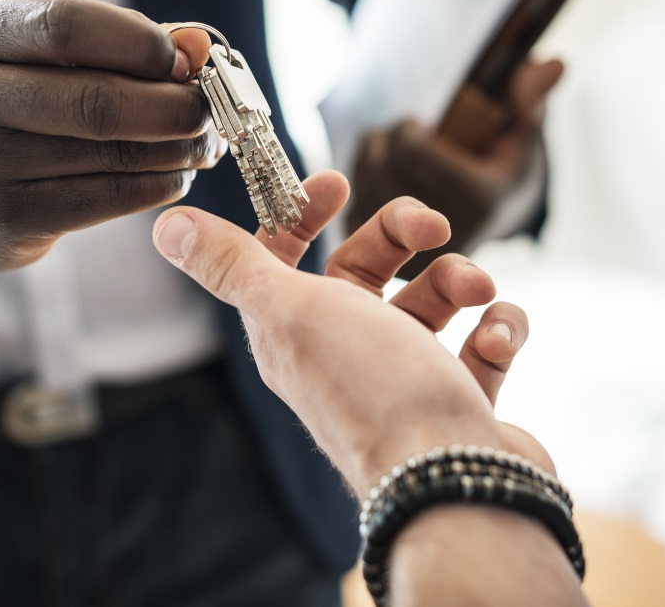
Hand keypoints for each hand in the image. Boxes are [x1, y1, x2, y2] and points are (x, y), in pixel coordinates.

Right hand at [0, 0, 221, 274]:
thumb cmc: (15, 104)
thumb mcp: (45, 56)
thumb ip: (122, 41)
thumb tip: (198, 44)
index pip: (67, 24)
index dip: (141, 42)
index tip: (188, 60)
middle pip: (96, 99)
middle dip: (173, 105)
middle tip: (210, 110)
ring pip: (109, 153)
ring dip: (176, 148)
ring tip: (204, 142)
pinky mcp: (3, 219)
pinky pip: (106, 198)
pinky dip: (158, 184)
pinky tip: (177, 174)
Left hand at [152, 170, 552, 495]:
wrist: (453, 482)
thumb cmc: (370, 389)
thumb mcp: (288, 311)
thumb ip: (232, 264)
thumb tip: (166, 226)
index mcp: (294, 331)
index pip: (285, 258)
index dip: (302, 215)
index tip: (338, 182)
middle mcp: (345, 353)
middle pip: (366, 268)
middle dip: (402, 234)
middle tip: (434, 226)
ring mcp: (405, 378)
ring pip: (432, 300)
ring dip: (459, 279)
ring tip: (477, 292)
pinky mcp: (459, 400)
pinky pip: (482, 342)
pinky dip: (498, 328)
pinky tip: (497, 338)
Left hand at [348, 58, 562, 276]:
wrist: (492, 221)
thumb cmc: (505, 166)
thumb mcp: (522, 134)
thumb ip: (530, 99)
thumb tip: (555, 63)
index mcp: (481, 199)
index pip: (412, 150)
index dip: (406, 128)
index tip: (417, 123)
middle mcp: (448, 232)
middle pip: (382, 166)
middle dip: (384, 139)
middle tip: (398, 134)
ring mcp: (417, 253)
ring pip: (362, 187)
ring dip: (367, 159)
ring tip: (388, 151)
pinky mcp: (391, 264)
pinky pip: (353, 211)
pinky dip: (359, 190)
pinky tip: (376, 178)